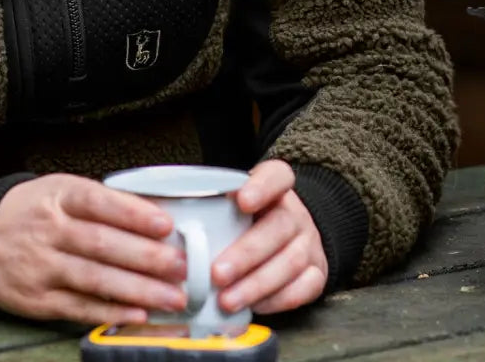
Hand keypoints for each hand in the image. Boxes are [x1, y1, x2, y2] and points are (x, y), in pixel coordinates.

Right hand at [0, 174, 188, 325]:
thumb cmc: (31, 211)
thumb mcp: (59, 190)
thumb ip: (101, 202)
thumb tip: (153, 216)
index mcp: (58, 196)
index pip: (99, 202)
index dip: (133, 213)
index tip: (166, 224)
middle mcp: (49, 230)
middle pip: (101, 244)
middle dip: (146, 257)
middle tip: (180, 267)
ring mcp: (41, 266)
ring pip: (94, 279)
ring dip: (138, 290)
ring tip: (171, 296)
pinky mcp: (37, 299)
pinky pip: (78, 307)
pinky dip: (110, 312)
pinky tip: (138, 314)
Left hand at [212, 160, 327, 314]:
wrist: (289, 234)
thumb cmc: (247, 218)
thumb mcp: (233, 200)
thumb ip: (210, 204)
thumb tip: (166, 219)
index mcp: (276, 187)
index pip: (277, 176)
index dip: (262, 187)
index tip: (241, 200)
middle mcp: (296, 212)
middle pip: (279, 227)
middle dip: (246, 254)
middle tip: (216, 273)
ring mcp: (309, 242)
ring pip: (291, 261)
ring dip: (256, 284)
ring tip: (226, 300)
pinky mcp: (318, 272)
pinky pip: (304, 288)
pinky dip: (277, 300)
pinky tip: (253, 307)